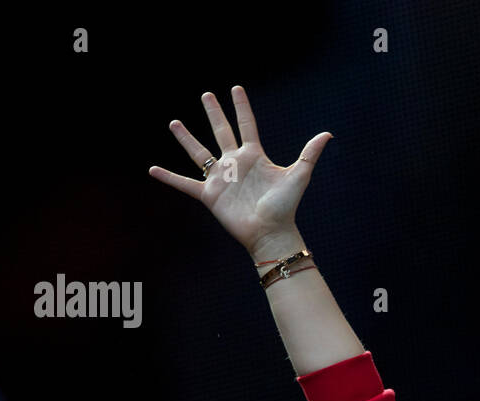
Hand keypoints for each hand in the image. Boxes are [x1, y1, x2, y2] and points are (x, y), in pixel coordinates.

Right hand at [148, 86, 331, 254]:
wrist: (271, 232)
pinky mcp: (210, 195)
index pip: (246, 125)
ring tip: (174, 123)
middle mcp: (235, 163)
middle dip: (214, 113)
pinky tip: (152, 169)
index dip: (241, 107)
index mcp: (254, 156)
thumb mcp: (298, 176)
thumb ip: (309, 153)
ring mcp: (220, 178)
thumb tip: (327, 134)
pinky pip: (185, 183)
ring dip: (186, 138)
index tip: (235, 88)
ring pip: (199, 152)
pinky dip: (168, 177)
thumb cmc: (286, 206)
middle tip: (206, 94)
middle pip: (221, 131)